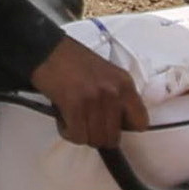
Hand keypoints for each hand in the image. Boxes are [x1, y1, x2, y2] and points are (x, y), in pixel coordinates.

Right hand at [30, 36, 147, 151]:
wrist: (47, 50)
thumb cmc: (74, 62)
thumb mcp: (107, 75)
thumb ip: (118, 97)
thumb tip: (120, 125)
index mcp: (125, 84)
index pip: (141, 122)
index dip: (125, 128)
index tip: (113, 125)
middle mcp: (114, 92)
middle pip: (113, 137)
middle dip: (98, 135)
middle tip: (86, 124)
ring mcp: (95, 100)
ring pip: (94, 139)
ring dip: (81, 134)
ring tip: (73, 119)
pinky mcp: (75, 106)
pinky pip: (77, 135)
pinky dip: (68, 132)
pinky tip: (64, 119)